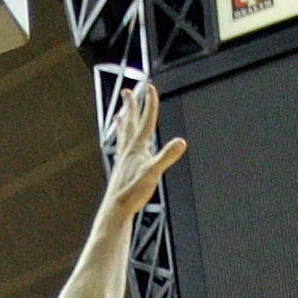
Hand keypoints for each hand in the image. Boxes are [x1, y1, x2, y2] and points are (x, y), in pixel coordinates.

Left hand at [97, 81, 186, 225]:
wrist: (116, 209)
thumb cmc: (132, 193)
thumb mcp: (153, 173)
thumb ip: (166, 156)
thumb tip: (181, 142)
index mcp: (137, 148)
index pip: (146, 121)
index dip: (150, 104)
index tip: (150, 88)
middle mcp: (128, 150)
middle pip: (130, 123)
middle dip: (130, 106)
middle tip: (127, 91)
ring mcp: (123, 159)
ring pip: (123, 135)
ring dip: (123, 121)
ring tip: (120, 113)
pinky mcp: (121, 169)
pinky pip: (121, 149)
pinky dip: (121, 142)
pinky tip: (121, 144)